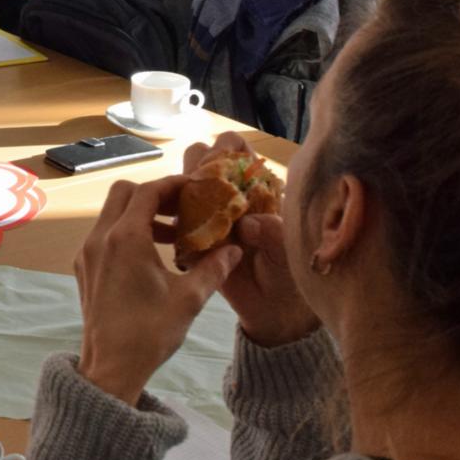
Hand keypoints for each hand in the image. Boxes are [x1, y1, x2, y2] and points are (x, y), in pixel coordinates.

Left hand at [74, 175, 241, 401]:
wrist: (111, 367)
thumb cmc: (150, 333)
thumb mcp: (190, 298)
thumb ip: (214, 267)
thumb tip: (235, 248)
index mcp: (126, 238)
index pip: (148, 191)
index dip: (173, 185)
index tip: (194, 187)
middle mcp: (100, 238)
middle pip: (123, 192)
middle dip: (153, 194)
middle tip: (181, 207)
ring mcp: (88, 252)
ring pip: (111, 212)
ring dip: (140, 213)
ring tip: (173, 233)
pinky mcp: (84, 267)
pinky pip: (103, 233)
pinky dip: (126, 231)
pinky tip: (151, 254)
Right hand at [181, 136, 318, 347]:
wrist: (274, 312)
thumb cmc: (289, 275)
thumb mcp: (289, 253)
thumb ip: (275, 234)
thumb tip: (248, 223)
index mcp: (254, 187)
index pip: (235, 148)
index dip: (226, 149)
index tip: (226, 169)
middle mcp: (226, 195)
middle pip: (201, 158)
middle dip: (198, 168)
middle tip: (204, 191)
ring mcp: (206, 216)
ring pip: (181, 185)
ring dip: (179, 192)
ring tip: (188, 213)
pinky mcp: (190, 241)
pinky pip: (172, 223)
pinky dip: (170, 225)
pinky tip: (173, 236)